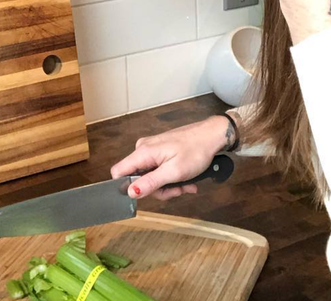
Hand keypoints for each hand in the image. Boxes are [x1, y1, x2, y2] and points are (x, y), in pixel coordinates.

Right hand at [110, 116, 230, 200]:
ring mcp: (152, 150)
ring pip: (150, 177)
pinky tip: (185, 180)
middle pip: (138, 179)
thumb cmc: (196, 150)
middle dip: (158, 189)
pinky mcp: (160, 151)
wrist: (212, 136)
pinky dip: (171, 178)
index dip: (127, 187)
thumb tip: (130, 192)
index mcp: (143, 152)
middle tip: (178, 190)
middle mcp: (144, 149)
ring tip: (185, 185)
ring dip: (168, 186)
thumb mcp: (174, 172)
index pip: (119, 172)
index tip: (146, 194)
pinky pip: (159, 170)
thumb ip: (150, 182)